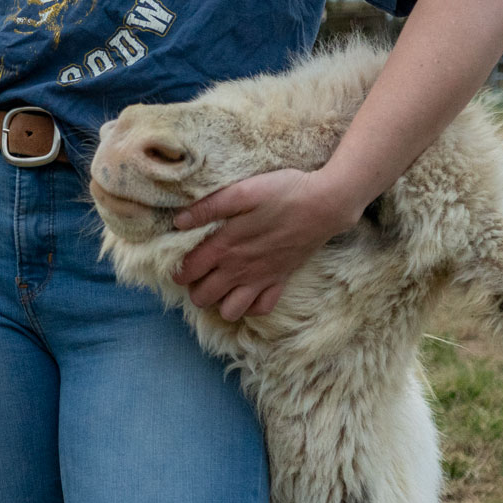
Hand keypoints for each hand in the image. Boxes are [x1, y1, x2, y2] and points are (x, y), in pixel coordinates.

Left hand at [171, 169, 363, 320]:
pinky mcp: (280, 281)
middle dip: (194, 289)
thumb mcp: (242, 191)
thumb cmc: (282, 192)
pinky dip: (251, 306)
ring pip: (229, 312)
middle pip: (202, 298)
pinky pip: (260, 309)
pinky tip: (247, 290)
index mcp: (225, 246)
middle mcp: (239, 269)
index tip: (180, 260)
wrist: (324, 205)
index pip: (187, 272)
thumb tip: (178, 221)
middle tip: (199, 273)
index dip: (178, 270)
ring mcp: (261, 279)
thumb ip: (208, 207)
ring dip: (220, 302)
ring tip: (220, 284)